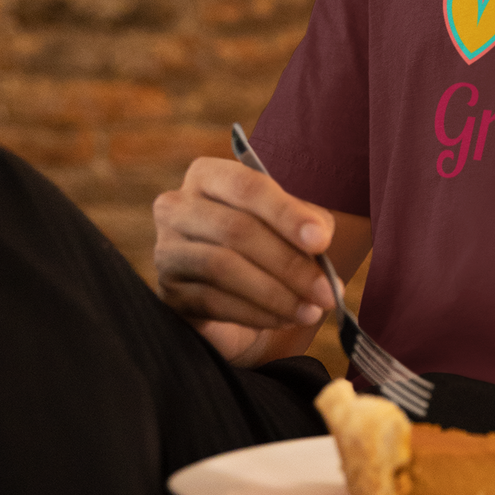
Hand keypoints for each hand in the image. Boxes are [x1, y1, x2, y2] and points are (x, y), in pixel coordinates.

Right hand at [153, 157, 338, 366]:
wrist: (233, 295)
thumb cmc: (265, 247)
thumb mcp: (289, 226)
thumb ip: (306, 223)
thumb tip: (319, 237)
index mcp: (209, 176)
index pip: (247, 186)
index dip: (286, 213)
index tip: (321, 240)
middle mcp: (177, 206)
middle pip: (236, 229)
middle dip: (289, 263)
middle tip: (327, 290)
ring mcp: (167, 250)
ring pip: (222, 267)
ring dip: (275, 293)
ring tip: (310, 310)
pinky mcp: (168, 292)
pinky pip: (213, 302)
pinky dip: (255, 313)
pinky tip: (283, 319)